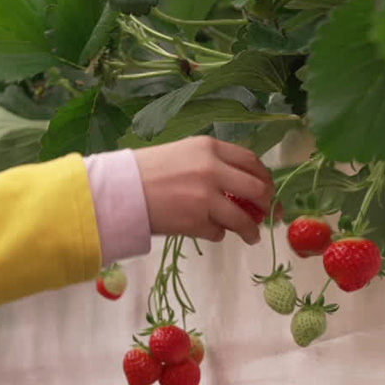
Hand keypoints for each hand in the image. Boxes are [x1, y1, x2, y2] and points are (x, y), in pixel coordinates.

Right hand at [133, 135, 274, 244]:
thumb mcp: (183, 153)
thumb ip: (214, 164)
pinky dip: (217, 233)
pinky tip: (207, 230)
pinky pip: (219, 232)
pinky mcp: (196, 221)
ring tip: (251, 236)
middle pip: (257, 189)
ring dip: (250, 230)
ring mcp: (205, 197)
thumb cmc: (147, 171)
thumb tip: (245, 185)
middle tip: (265, 213)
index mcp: (209, 148)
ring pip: (243, 218)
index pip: (252, 162)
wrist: (117, 190)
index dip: (264, 178)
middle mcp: (212, 170)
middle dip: (266, 204)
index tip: (268, 189)